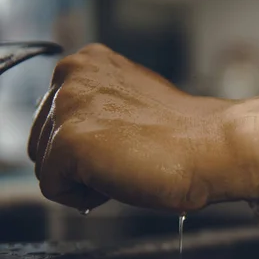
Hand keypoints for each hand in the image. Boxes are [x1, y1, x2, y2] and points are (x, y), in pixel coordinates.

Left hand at [28, 44, 233, 211]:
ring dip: (82, 176)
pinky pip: (53, 187)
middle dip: (79, 160)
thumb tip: (85, 132)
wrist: (213, 148)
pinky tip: (119, 181)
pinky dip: (83, 197)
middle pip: (44, 138)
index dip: (88, 142)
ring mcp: (69, 106)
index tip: (121, 145)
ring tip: (125, 167)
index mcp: (90, 61)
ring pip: (46, 163)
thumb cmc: (186, 134)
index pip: (56, 115)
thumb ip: (100, 105)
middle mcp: (73, 75)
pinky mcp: (69, 141)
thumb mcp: (133, 101)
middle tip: (126, 158)